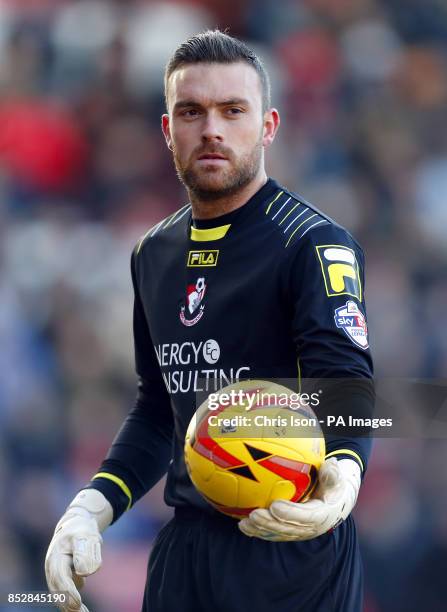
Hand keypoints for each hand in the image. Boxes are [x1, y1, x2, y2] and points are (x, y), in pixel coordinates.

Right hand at [45, 489, 112, 610]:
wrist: (75, 525)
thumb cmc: (81, 530)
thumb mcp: (86, 536)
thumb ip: (85, 553)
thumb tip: (84, 573)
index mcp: (56, 556)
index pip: (60, 577)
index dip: (68, 591)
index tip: (78, 603)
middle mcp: (51, 567)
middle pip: (57, 590)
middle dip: (68, 604)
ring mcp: (54, 574)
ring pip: (59, 594)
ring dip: (69, 606)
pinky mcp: (61, 578)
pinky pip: (64, 593)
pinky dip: (70, 602)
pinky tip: (80, 608)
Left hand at [238, 457, 360, 541]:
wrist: (334, 502)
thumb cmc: (332, 486)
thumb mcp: (337, 479)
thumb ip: (332, 474)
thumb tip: (331, 463)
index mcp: (322, 516)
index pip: (305, 517)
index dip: (290, 513)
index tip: (275, 506)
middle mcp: (310, 529)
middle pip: (287, 529)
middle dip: (270, 524)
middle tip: (254, 515)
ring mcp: (298, 533)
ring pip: (277, 534)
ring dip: (260, 530)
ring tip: (244, 524)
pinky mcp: (289, 533)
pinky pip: (272, 534)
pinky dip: (258, 531)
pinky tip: (242, 525)